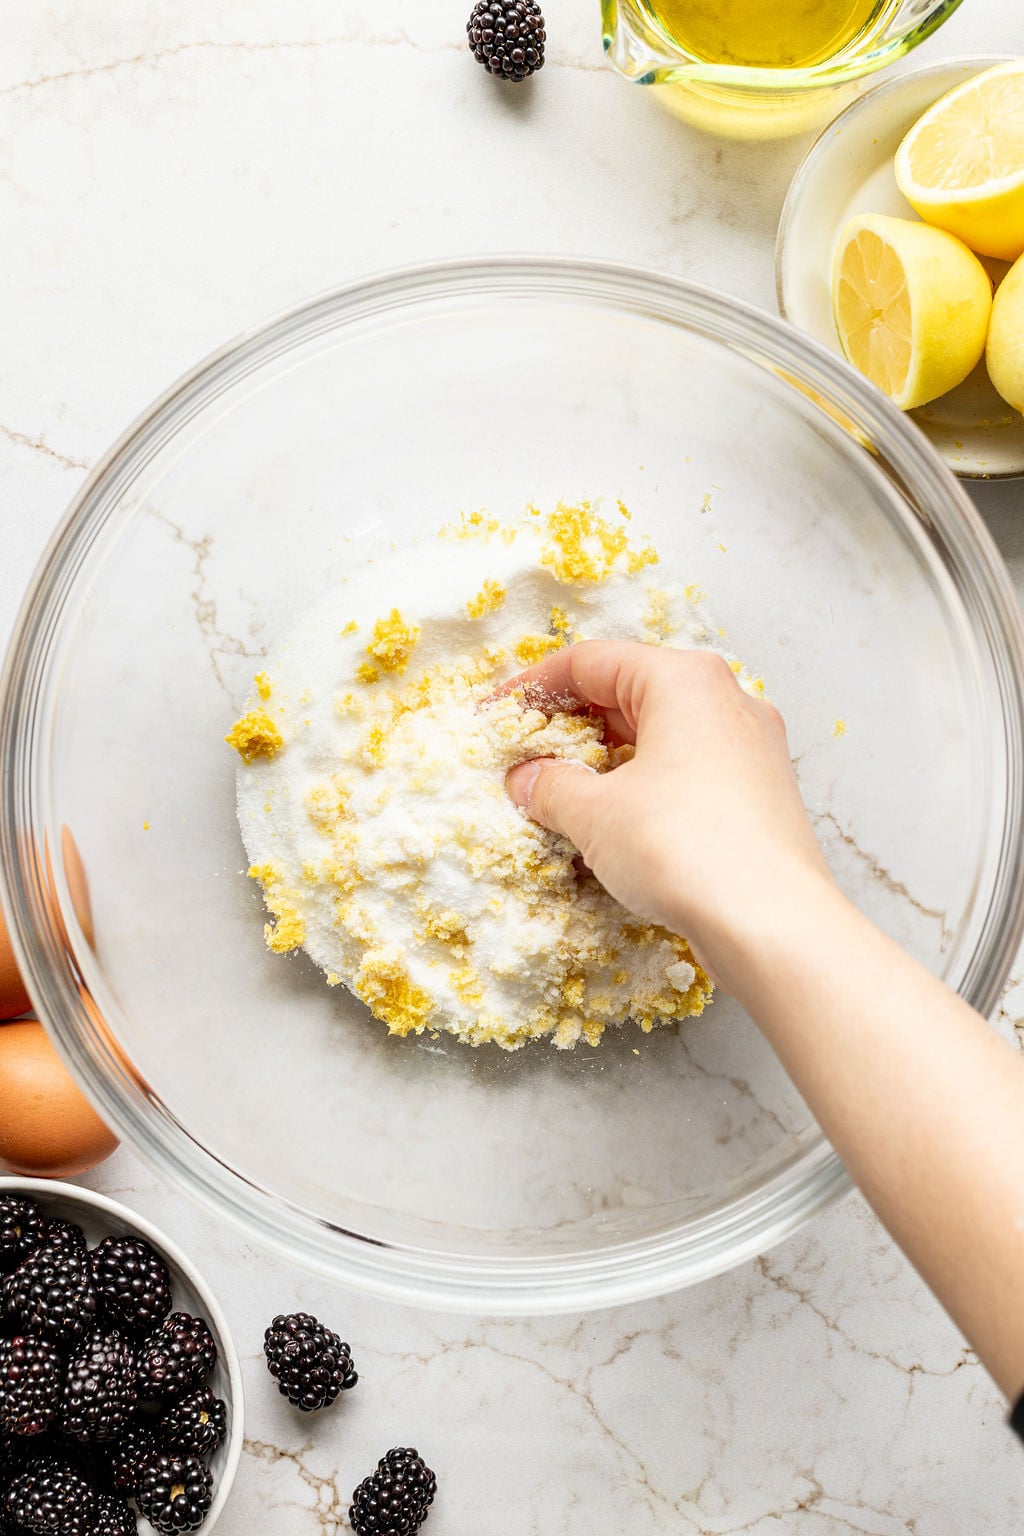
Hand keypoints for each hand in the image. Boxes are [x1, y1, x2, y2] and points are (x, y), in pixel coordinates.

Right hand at [502, 640, 831, 984]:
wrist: (773, 925)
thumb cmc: (684, 848)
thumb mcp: (595, 814)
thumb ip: (550, 786)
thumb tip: (527, 779)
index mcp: (685, 679)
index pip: (590, 661)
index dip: (532, 688)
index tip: (495, 716)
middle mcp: (727, 700)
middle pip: (630, 694)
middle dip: (571, 727)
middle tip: (524, 760)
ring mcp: (751, 749)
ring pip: (661, 737)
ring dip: (606, 763)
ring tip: (561, 798)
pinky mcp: (761, 796)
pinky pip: (688, 775)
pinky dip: (643, 790)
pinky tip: (613, 829)